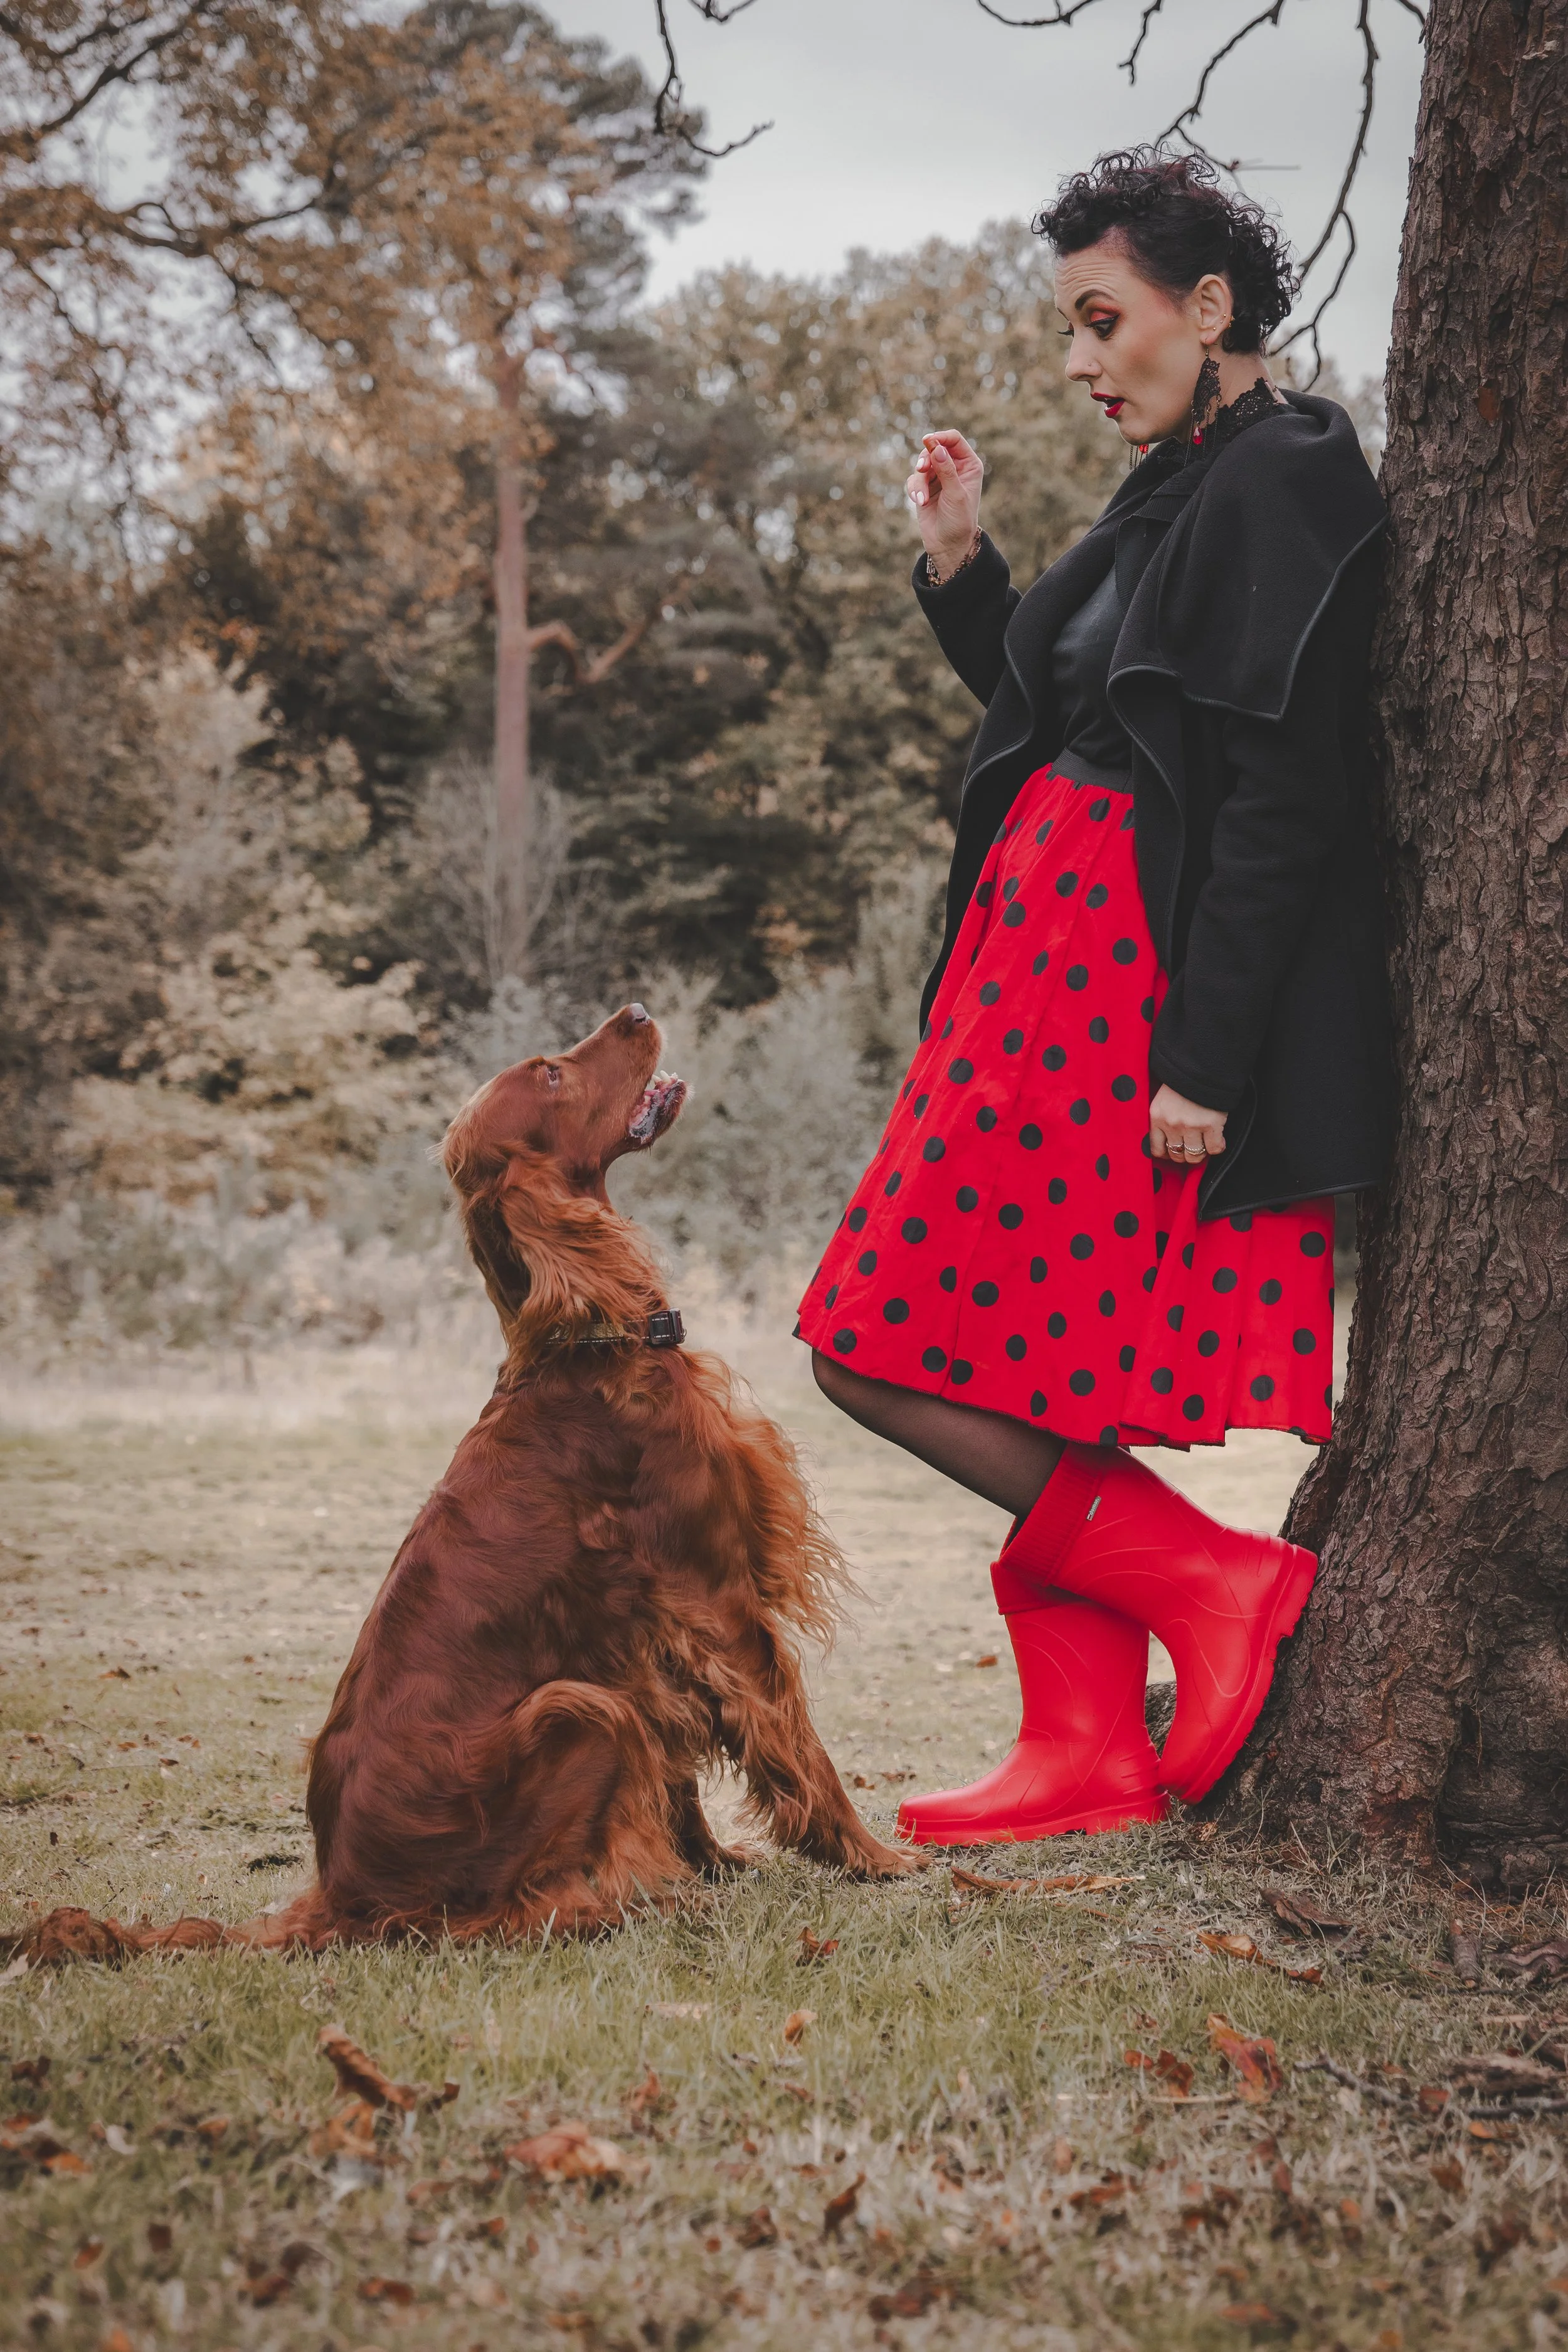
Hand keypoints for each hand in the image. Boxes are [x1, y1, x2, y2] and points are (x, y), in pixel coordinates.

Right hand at [905, 429, 982, 576]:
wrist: (948, 545)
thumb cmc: (959, 521)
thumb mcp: (955, 494)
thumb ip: (946, 469)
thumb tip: (935, 447)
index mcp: (969, 465)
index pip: (954, 440)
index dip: (940, 438)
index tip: (927, 440)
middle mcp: (954, 467)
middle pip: (934, 449)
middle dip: (925, 460)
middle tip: (921, 470)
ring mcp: (938, 477)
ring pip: (921, 465)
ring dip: (919, 481)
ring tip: (922, 499)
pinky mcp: (924, 488)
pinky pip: (913, 480)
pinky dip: (914, 489)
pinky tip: (919, 502)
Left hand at [1148, 1083, 1226, 1165]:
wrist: (1202, 1065)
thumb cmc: (1183, 1081)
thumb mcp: (1163, 1099)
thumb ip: (1162, 1118)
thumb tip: (1166, 1140)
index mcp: (1156, 1117)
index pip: (1156, 1149)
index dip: (1166, 1154)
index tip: (1173, 1152)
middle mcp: (1171, 1124)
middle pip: (1176, 1155)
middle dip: (1185, 1155)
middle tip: (1191, 1148)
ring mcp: (1191, 1126)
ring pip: (1194, 1156)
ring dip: (1201, 1154)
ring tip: (1204, 1145)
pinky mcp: (1210, 1125)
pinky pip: (1214, 1149)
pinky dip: (1218, 1147)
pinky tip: (1218, 1140)